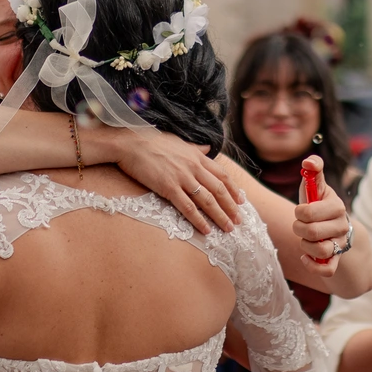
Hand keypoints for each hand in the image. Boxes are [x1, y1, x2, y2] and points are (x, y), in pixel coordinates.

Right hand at [102, 128, 241, 233]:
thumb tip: (208, 148)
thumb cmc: (151, 141)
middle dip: (231, 207)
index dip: (233, 189)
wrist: (130, 143)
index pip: (222, 175)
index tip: (241, 201)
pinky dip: (198, 220)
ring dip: (220, 216)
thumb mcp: (179, 141)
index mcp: (197, 156)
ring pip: (207, 200)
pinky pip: (188, 208)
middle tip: (239, 220)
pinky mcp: (168, 187)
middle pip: (219, 190)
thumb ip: (195, 148)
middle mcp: (193, 167)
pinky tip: (206, 230)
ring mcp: (182, 178)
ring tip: (228, 228)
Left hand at [293, 155, 350, 276]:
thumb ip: (313, 171)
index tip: (301, 210)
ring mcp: (340, 245)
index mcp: (337, 206)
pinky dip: (312, 265)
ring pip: (320, 251)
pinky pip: (326, 270)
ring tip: (305, 239)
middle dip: (299, 229)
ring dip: (305, 246)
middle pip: (312, 232)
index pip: (309, 212)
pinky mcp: (336, 261)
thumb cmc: (319, 204)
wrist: (332, 226)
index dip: (299, 212)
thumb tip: (308, 162)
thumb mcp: (316, 187)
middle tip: (301, 225)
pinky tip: (305, 257)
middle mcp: (342, 227)